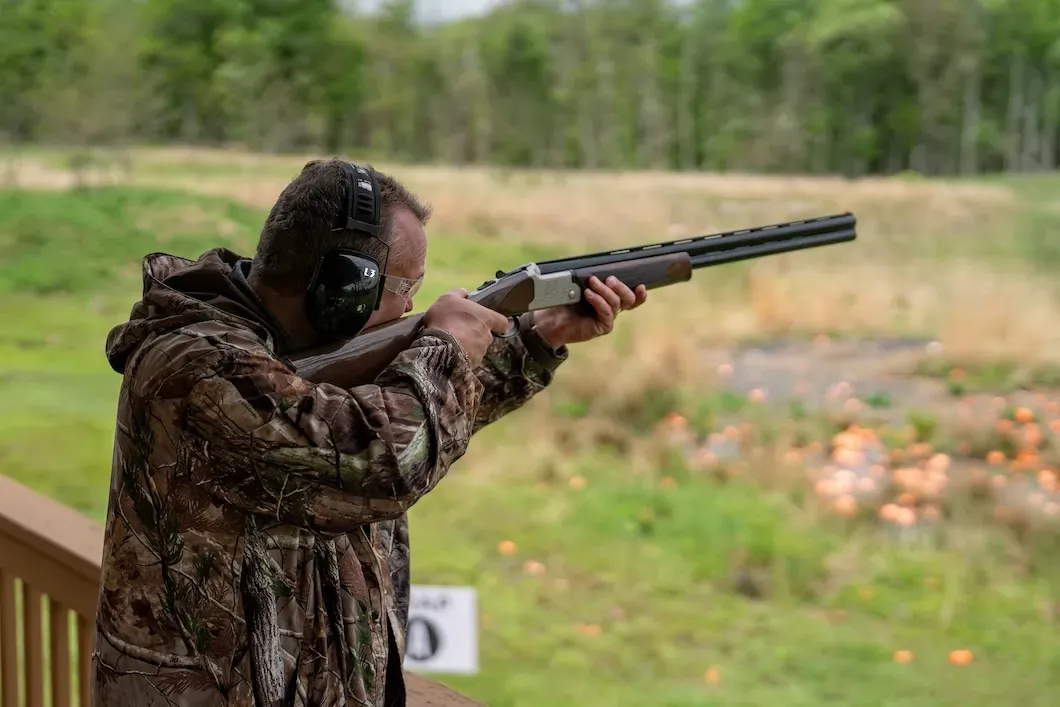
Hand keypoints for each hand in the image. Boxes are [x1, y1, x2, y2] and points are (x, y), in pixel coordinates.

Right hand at [422, 288, 510, 366]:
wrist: (441, 348)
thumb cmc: (447, 319)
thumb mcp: (447, 299)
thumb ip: (457, 293)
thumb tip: (464, 292)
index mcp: (487, 318)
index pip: (502, 322)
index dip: (498, 322)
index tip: (493, 323)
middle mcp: (487, 336)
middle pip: (486, 335)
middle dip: (476, 334)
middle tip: (460, 330)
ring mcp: (480, 352)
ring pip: (477, 348)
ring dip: (468, 345)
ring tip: (451, 342)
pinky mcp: (472, 365)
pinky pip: (468, 359)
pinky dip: (461, 356)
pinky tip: (449, 352)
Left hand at [531, 276, 647, 347]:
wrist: (551, 320)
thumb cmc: (563, 301)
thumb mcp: (578, 285)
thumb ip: (590, 277)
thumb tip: (594, 264)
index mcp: (610, 299)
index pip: (632, 297)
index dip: (640, 294)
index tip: (641, 286)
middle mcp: (612, 309)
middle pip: (629, 298)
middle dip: (621, 286)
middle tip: (609, 279)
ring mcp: (608, 319)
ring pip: (617, 303)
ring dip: (605, 290)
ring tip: (592, 282)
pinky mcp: (602, 327)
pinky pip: (607, 312)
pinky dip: (599, 300)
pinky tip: (589, 294)